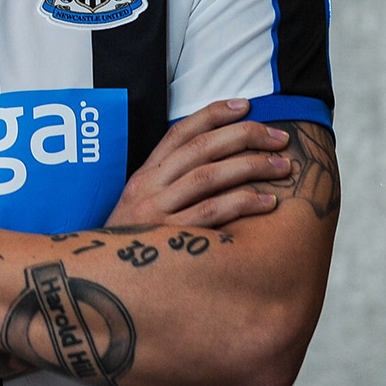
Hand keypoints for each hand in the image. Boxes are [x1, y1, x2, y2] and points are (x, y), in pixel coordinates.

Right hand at [106, 98, 291, 227]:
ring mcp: (157, 211)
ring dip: (251, 167)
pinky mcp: (170, 239)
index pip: (180, 132)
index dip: (214, 114)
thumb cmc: (134, 243)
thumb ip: (171, 184)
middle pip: (201, 149)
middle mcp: (149, 186)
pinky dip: (243, 203)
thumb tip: (218, 164)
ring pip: (209, 176)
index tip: (245, 105)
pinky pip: (211, 213)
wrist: (104, 281)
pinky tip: (268, 202)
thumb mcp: (143, 206)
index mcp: (144, 174)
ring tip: (282, 166)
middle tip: (280, 138)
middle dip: (245, 137)